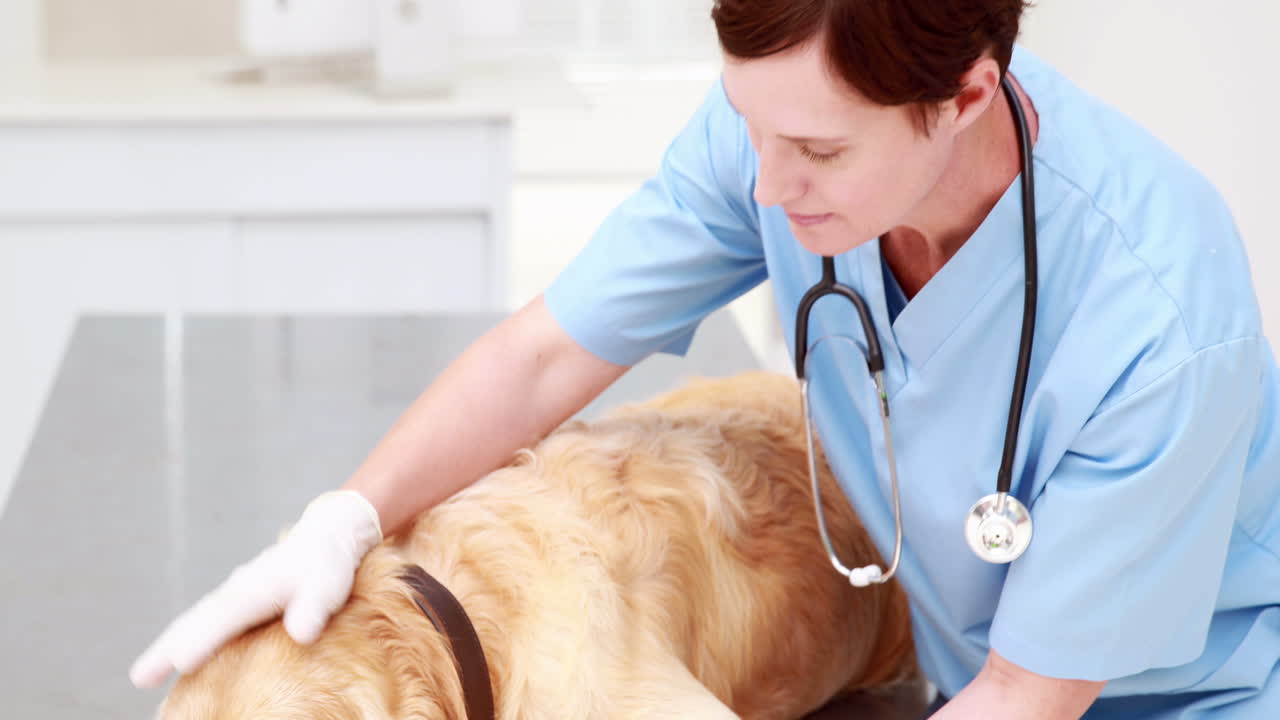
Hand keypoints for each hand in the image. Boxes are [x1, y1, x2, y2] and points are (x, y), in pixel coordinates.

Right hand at [129, 490, 382, 688]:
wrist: (325, 538)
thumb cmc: (327, 565)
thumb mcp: (328, 585)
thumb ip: (314, 607)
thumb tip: (302, 632)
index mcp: (255, 588)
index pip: (225, 617)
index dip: (203, 639)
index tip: (180, 661)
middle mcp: (236, 592)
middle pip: (195, 621)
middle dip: (167, 648)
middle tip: (139, 678)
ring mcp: (232, 596)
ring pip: (194, 622)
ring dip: (169, 646)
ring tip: (145, 676)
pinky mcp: (236, 604)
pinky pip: (205, 624)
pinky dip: (185, 639)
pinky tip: (176, 660)